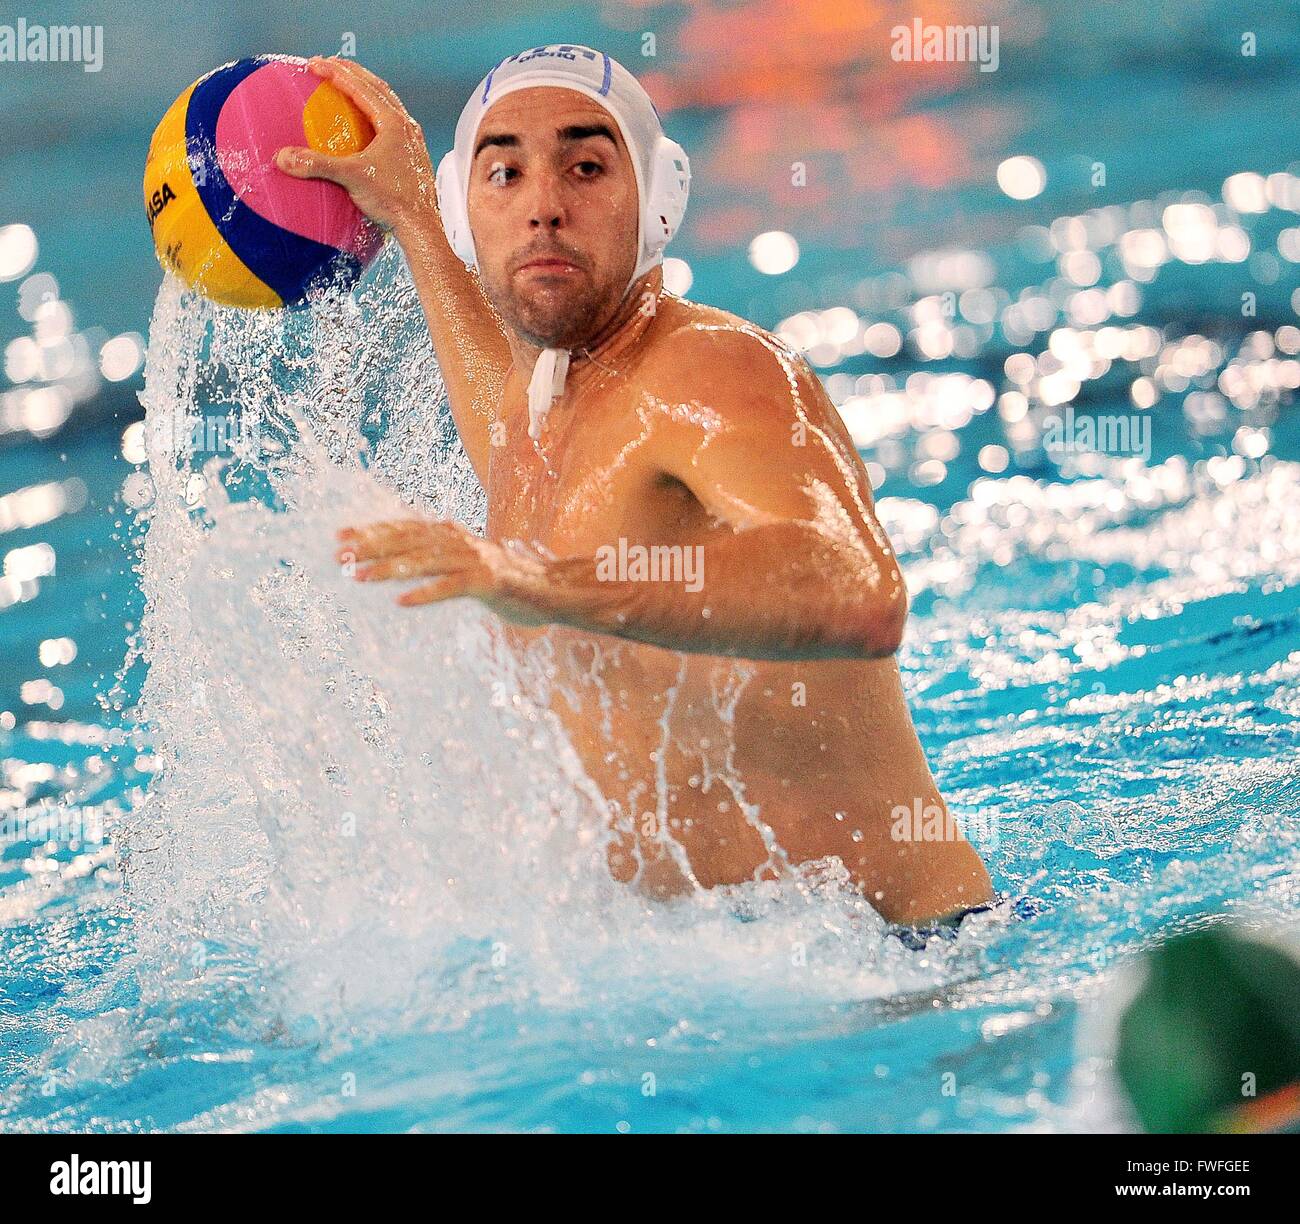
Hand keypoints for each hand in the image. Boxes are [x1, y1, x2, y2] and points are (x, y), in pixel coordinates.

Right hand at [275, 57, 437, 235]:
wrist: (421, 227)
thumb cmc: (394, 202)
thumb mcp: (352, 179)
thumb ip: (318, 165)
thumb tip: (283, 158)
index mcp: (393, 124)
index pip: (360, 87)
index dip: (335, 72)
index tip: (314, 64)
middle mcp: (406, 126)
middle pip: (376, 87)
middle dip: (351, 72)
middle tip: (328, 64)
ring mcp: (412, 140)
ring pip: (388, 102)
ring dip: (365, 88)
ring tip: (346, 84)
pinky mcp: (413, 154)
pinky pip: (393, 122)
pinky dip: (375, 111)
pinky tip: (365, 121)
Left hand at [336, 519, 547, 619]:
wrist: (551, 590)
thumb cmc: (505, 581)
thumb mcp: (468, 563)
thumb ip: (441, 556)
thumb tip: (406, 555)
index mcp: (452, 535)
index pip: (405, 528)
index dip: (372, 531)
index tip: (340, 537)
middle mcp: (460, 542)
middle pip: (408, 540)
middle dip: (371, 547)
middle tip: (339, 555)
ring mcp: (475, 560)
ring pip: (425, 561)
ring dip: (389, 569)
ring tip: (359, 576)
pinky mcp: (489, 582)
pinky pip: (452, 587)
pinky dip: (426, 593)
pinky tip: (402, 601)